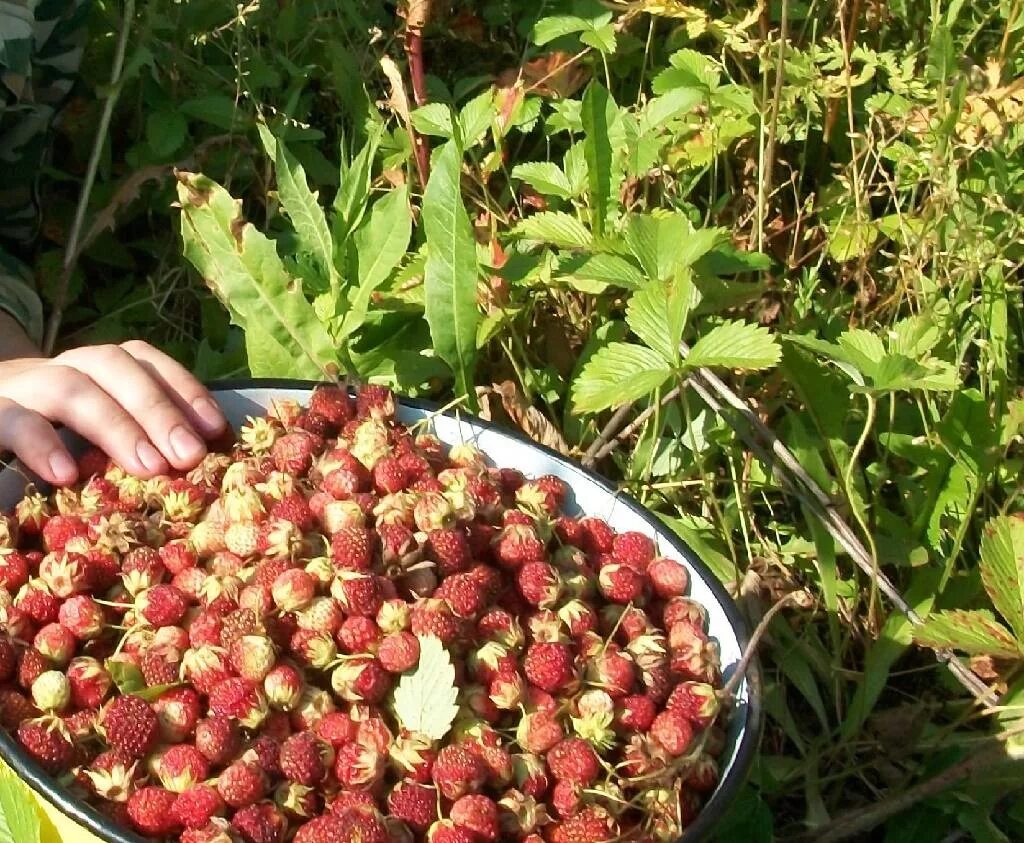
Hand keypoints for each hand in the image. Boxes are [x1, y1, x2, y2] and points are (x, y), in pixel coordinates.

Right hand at [0, 340, 226, 484]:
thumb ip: (137, 436)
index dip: (182, 388)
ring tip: (149, 466)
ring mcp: (20, 390)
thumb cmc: (43, 435)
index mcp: (92, 369)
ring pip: (68, 388)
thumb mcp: (91, 430)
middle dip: (158, 409)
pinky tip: (65, 474)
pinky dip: (39, 443)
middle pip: (113, 367)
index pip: (143, 361)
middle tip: (190, 454)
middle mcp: (60, 369)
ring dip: (115, 426)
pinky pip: (11, 421)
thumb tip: (197, 460)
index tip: (215, 427)